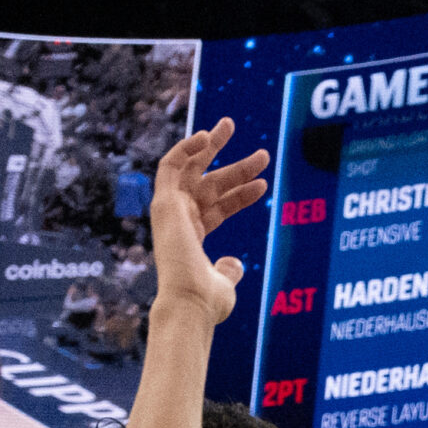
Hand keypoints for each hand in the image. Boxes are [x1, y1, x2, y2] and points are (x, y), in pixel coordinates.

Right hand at [148, 118, 267, 324]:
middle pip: (209, 185)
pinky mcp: (164, 203)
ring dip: (211, 147)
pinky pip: (169, 167)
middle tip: (262, 153)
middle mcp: (179, 222)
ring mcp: (171, 212)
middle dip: (234, 167)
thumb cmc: (208, 300)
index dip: (242, 195)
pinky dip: (184, 149)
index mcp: (192, 237)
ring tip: (230, 125)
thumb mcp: (225, 282)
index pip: (219, 207)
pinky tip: (205, 136)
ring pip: (192, 170)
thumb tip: (236, 264)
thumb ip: (228, 270)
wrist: (191, 302)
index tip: (264, 185)